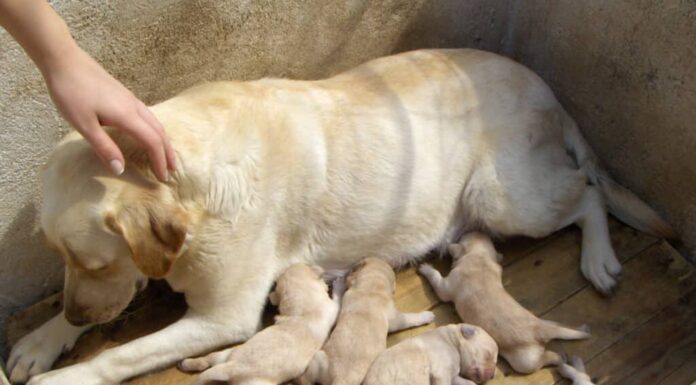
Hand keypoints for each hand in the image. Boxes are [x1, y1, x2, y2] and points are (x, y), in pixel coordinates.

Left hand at [43, 46, 175, 180]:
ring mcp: (130, 100)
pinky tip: (148, 134)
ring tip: (165, 155)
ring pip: (156, 123)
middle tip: (172, 171)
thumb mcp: (84, 125)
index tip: (162, 178)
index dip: (159, 161)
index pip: (153, 142)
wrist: (64, 60)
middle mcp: (134, 107)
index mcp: (127, 116)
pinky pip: (148, 116)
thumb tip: (120, 169)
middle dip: (168, 153)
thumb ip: (104, 147)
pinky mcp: (124, 95)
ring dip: (163, 141)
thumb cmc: (71, 92)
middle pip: (160, 132)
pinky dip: (155, 130)